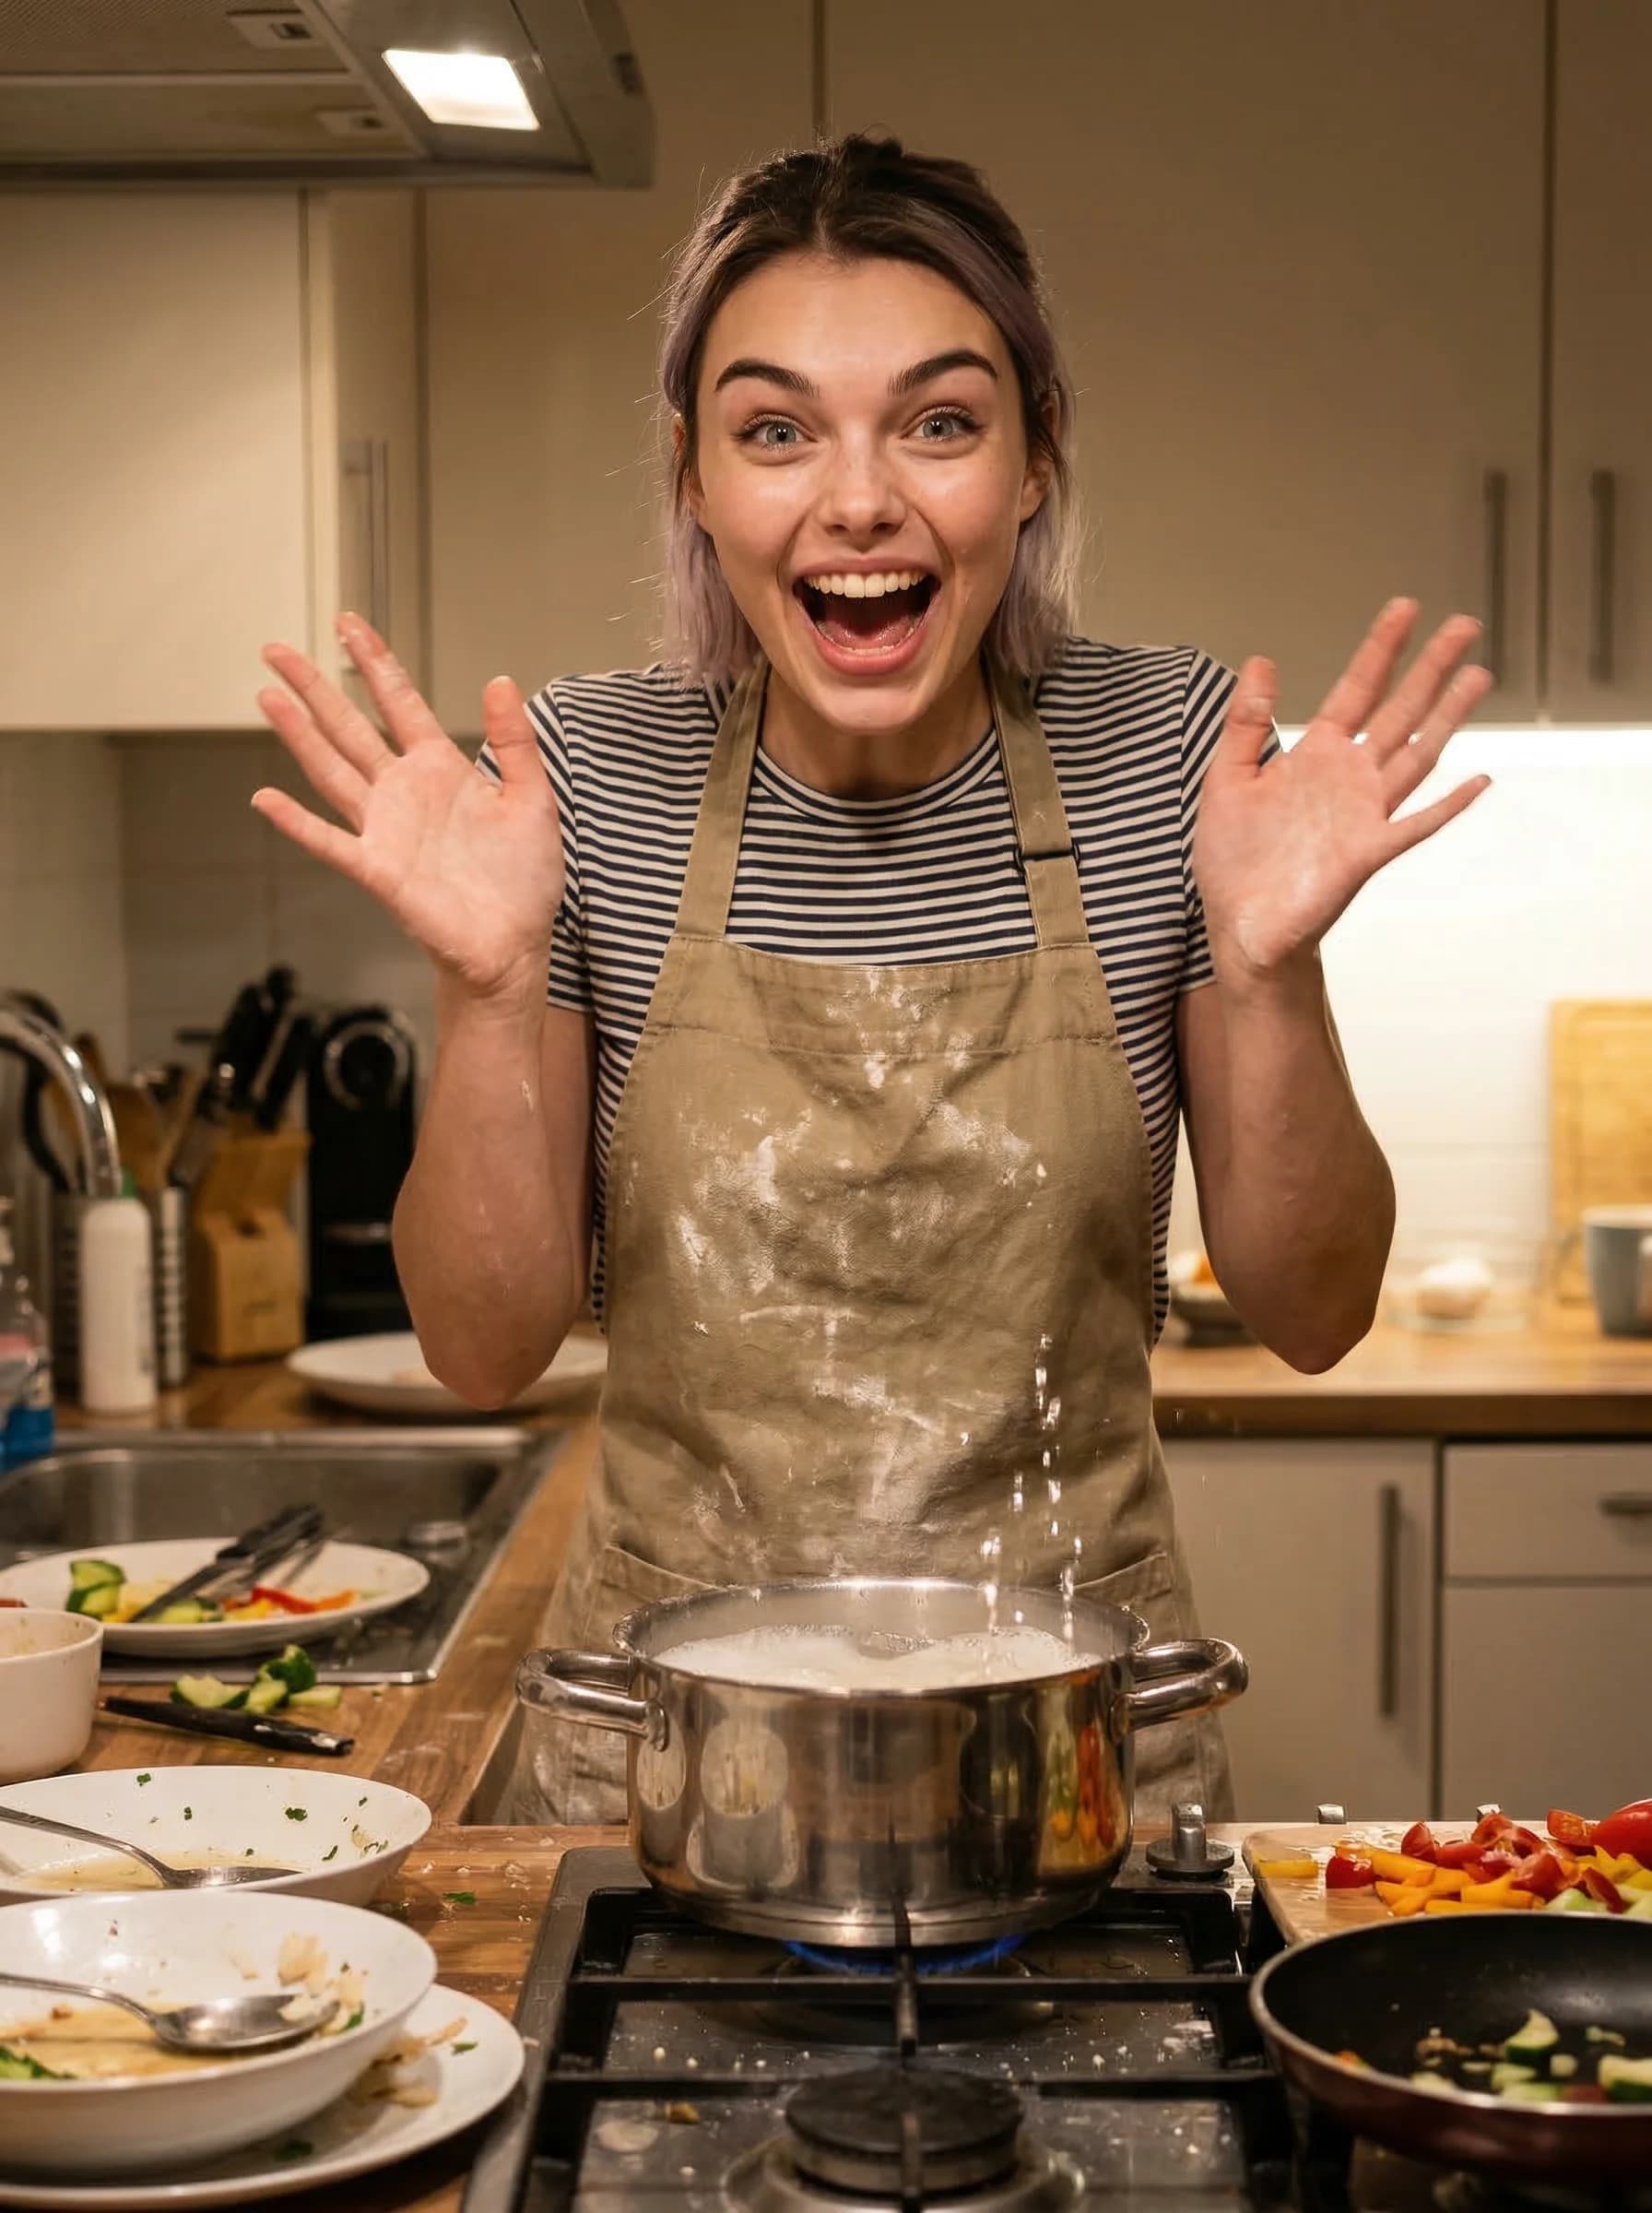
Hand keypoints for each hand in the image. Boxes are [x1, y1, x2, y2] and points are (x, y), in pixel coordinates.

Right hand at [251, 615, 562, 1006]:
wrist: (515, 943)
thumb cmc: (524, 878)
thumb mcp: (533, 800)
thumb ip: (515, 743)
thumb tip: (502, 680)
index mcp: (441, 769)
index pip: (400, 703)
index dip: (374, 662)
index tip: (348, 623)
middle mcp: (404, 792)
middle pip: (349, 727)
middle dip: (315, 687)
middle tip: (276, 650)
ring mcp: (386, 828)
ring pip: (332, 771)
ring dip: (299, 736)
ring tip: (268, 697)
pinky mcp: (379, 870)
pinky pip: (331, 842)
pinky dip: (297, 823)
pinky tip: (265, 799)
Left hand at [1192, 599, 1493, 989]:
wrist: (1241, 925)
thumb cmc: (1234, 860)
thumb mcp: (1227, 780)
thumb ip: (1245, 724)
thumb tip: (1261, 661)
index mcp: (1314, 756)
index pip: (1355, 689)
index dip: (1380, 649)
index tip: (1404, 608)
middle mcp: (1348, 778)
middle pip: (1399, 710)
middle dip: (1430, 668)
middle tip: (1464, 625)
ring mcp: (1364, 813)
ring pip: (1417, 755)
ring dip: (1448, 716)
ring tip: (1478, 676)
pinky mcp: (1368, 852)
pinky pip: (1417, 825)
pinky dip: (1448, 805)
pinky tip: (1478, 781)